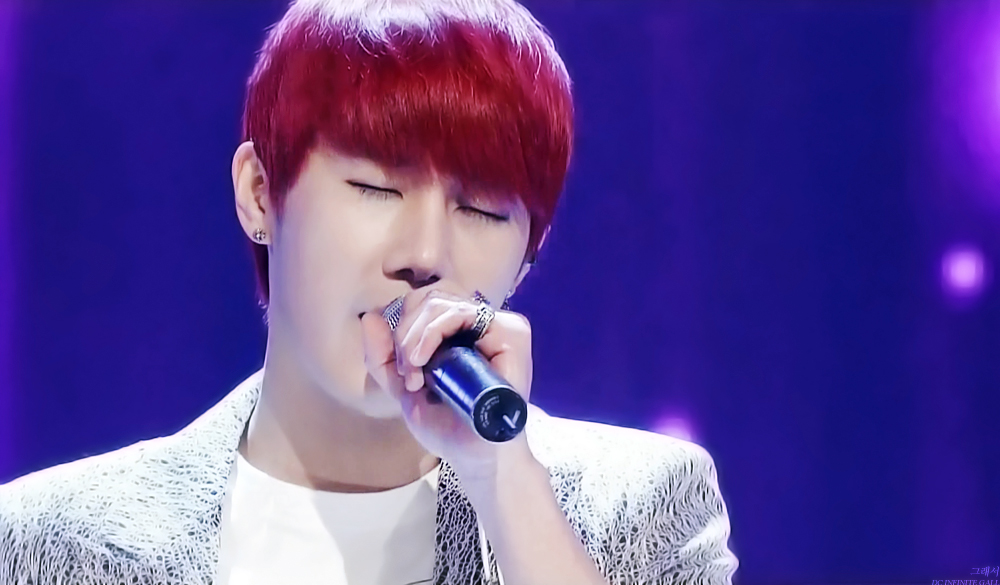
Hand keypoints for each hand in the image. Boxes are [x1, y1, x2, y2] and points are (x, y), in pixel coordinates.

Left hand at [360, 286, 533, 475]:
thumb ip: (382, 357)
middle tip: (406, 371)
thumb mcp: (403, 389)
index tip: (401, 371)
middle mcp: (480, 325)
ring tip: (414, 370)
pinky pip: (462, 312)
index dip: (402, 329)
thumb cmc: (448, 426)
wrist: (474, 456)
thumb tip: (368, 317)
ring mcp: (498, 326)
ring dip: (415, 335)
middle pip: (427, 298)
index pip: (421, 304)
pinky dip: (434, 331)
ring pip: (440, 302)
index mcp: (459, 333)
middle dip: (405, 332)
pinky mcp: (512, 333)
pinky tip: (425, 360)